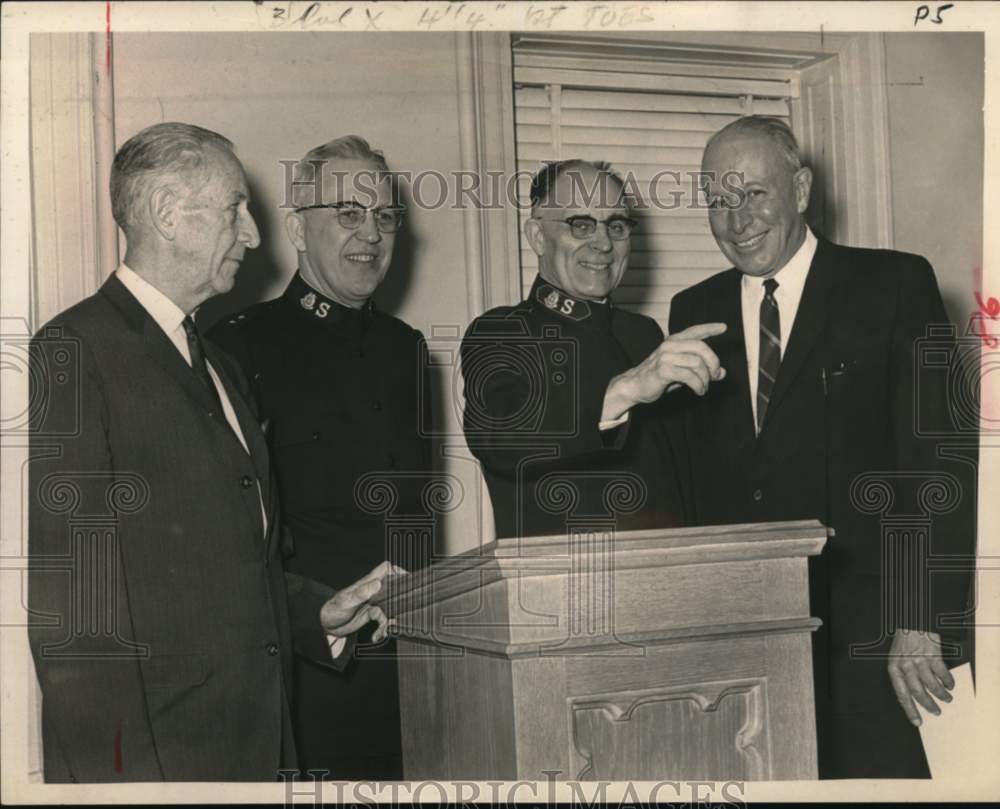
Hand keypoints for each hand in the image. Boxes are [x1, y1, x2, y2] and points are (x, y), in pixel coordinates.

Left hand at [320, 561, 406, 642]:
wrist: (325, 625)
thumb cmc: (333, 609)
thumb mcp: (347, 601)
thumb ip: (362, 593)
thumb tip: (377, 583)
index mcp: (367, 583)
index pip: (385, 569)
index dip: (397, 571)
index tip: (406, 580)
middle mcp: (372, 591)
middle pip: (392, 589)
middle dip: (399, 600)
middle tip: (400, 612)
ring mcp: (373, 603)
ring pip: (390, 608)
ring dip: (388, 621)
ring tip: (383, 631)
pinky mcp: (371, 614)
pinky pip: (383, 620)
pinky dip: (382, 629)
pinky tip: (376, 635)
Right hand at [602, 322, 726, 420]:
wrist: (634, 386)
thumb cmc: (658, 378)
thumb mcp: (682, 371)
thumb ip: (701, 370)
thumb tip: (722, 373)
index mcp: (673, 342)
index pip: (694, 331)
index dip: (710, 328)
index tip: (723, 327)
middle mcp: (670, 345)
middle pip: (701, 347)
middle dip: (713, 363)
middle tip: (715, 375)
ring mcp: (665, 356)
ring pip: (697, 363)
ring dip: (705, 379)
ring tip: (704, 387)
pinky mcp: (663, 369)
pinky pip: (689, 376)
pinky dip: (698, 385)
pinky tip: (698, 390)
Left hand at [887, 629, 954, 725]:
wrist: (912, 623)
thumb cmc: (903, 643)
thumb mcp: (896, 658)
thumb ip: (902, 676)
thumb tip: (912, 696)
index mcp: (894, 668)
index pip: (901, 694)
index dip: (910, 710)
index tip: (917, 722)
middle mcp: (906, 666)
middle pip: (918, 693)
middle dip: (928, 705)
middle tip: (936, 712)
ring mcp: (920, 661)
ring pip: (932, 685)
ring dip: (941, 695)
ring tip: (947, 699)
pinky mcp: (933, 655)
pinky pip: (942, 674)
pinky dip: (948, 682)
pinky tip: (950, 685)